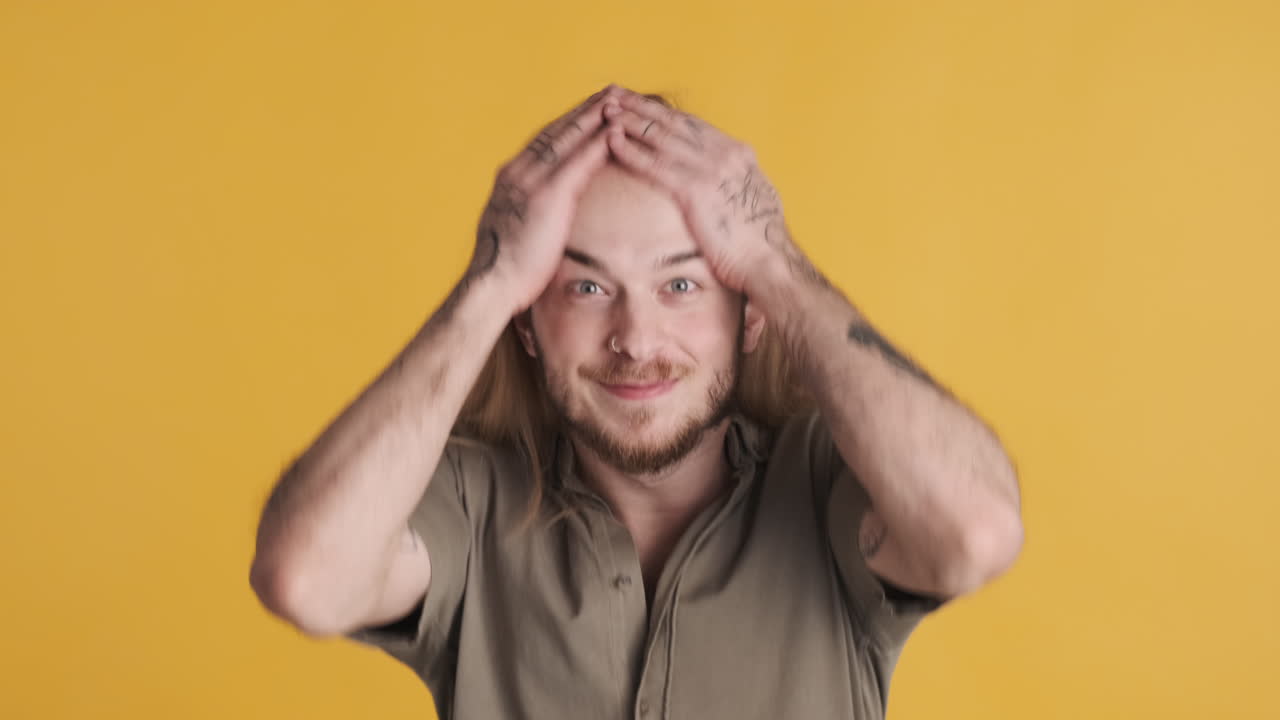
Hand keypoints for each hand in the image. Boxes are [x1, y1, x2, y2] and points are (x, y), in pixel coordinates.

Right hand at [467, 85, 620, 313]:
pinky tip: (615, 131)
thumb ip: (528, 213)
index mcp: (510, 179)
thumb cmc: (506, 269)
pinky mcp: (547, 196)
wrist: (492, 285)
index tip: (587, 109)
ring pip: (567, 139)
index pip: (543, 142)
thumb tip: (541, 215)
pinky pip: (577, 162)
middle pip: (555, 131)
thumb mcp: (515, 230)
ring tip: (617, 100)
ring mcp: (530, 181)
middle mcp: (517, 172)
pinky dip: (597, 143)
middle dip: (583, 110)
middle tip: (608, 92)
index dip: (567, 124)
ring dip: (593, 117)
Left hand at [601, 91, 797, 293]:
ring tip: (608, 108)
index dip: (666, 114)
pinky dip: (631, 150)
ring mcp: (710, 168)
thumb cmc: (760, 242)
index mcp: (739, 154)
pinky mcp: (695, 190)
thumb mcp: (753, 200)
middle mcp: (725, 153)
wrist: (768, 262)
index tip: (644, 104)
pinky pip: (655, 164)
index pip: (695, 125)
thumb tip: (728, 184)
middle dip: (643, 107)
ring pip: (662, 137)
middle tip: (617, 93)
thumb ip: (736, 184)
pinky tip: (611, 140)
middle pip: (675, 122)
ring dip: (632, 120)